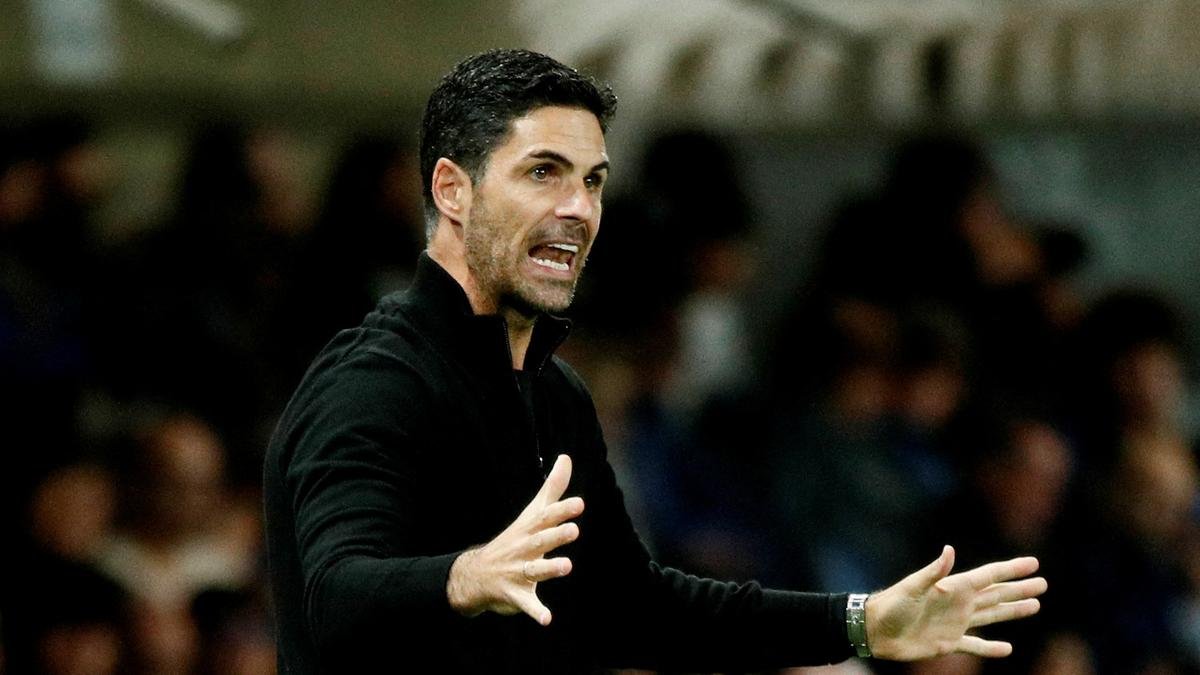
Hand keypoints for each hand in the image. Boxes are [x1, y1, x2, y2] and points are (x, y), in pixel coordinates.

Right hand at [446, 454, 583, 625]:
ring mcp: (517, 572)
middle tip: (574, 530)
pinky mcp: (515, 595)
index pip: (545, 518)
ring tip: (566, 567)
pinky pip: (526, 604)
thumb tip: (566, 457)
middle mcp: (523, 549)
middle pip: (540, 541)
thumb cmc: (513, 541)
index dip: (561, 511)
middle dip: (556, 536)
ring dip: (549, 569)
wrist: (475, 574)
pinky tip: (547, 619)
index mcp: (529, 530)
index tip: (579, 503)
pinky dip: (535, 612)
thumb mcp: (531, 513)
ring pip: (534, 571)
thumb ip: (552, 488)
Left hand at [866, 545, 1046, 659]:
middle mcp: (958, 603)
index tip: (1033, 563)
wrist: (874, 630)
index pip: (989, 576)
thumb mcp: (913, 586)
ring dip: (1012, 611)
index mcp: (953, 587)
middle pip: (996, 594)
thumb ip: (934, 571)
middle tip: (1043, 583)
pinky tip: (1007, 648)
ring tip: (1035, 606)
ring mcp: (955, 623)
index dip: (1011, 570)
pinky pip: (976, 645)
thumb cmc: (891, 605)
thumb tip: (950, 550)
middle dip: (1019, 589)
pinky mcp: (949, 642)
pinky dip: (991, 648)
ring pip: (992, 616)